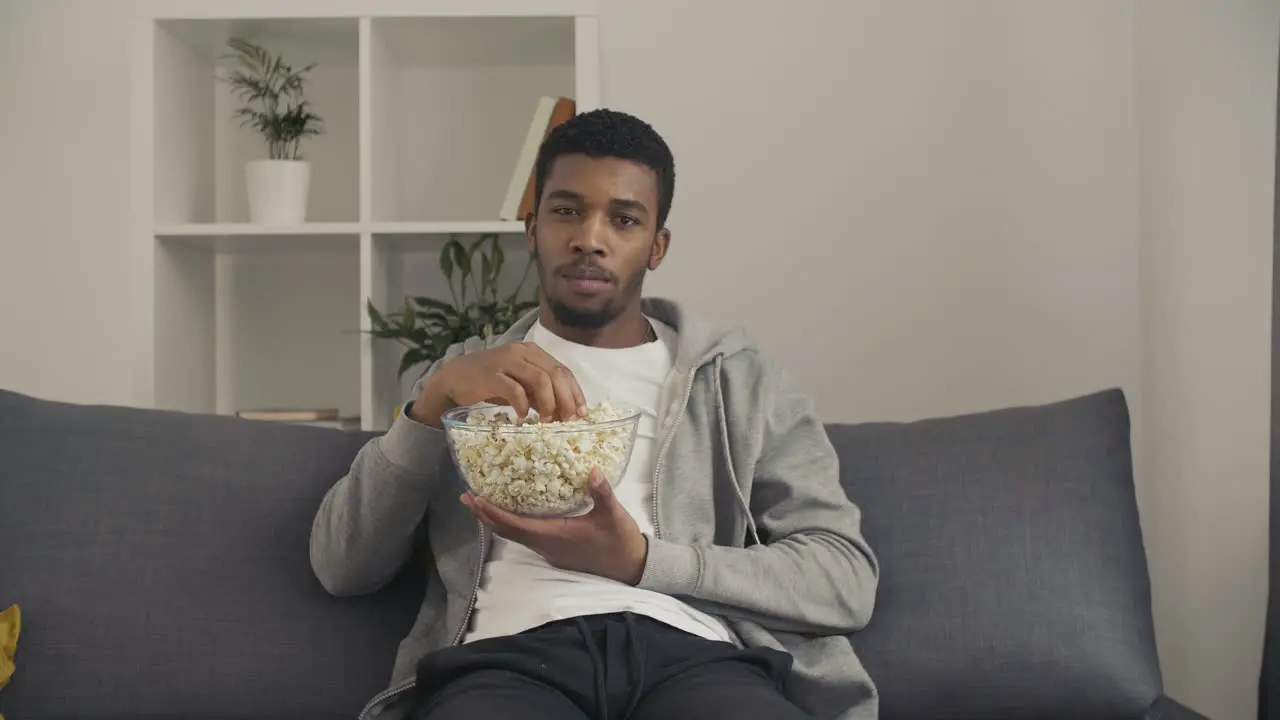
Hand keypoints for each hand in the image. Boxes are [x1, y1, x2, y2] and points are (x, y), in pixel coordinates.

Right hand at [411, 342, 586, 427]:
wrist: (454, 379)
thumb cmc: (491, 383)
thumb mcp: (521, 386)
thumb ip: (541, 395)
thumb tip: (566, 413)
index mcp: (533, 352)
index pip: (563, 370)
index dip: (575, 392)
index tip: (582, 413)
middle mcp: (522, 352)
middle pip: (555, 374)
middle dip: (566, 400)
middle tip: (568, 421)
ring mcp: (506, 361)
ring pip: (540, 380)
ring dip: (548, 403)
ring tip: (546, 421)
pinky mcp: (491, 375)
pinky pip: (515, 390)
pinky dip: (523, 405)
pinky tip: (522, 416)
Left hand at [461, 469, 648, 585]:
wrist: (630, 566)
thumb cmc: (620, 541)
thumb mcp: (614, 515)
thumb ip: (602, 493)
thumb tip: (592, 471)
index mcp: (556, 535)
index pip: (516, 525)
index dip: (494, 513)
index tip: (477, 499)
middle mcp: (546, 545)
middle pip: (507, 532)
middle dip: (485, 515)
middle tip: (467, 497)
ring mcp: (549, 550)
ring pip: (514, 536)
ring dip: (495, 520)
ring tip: (480, 503)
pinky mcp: (554, 550)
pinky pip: (524, 536)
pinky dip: (510, 523)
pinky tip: (510, 512)